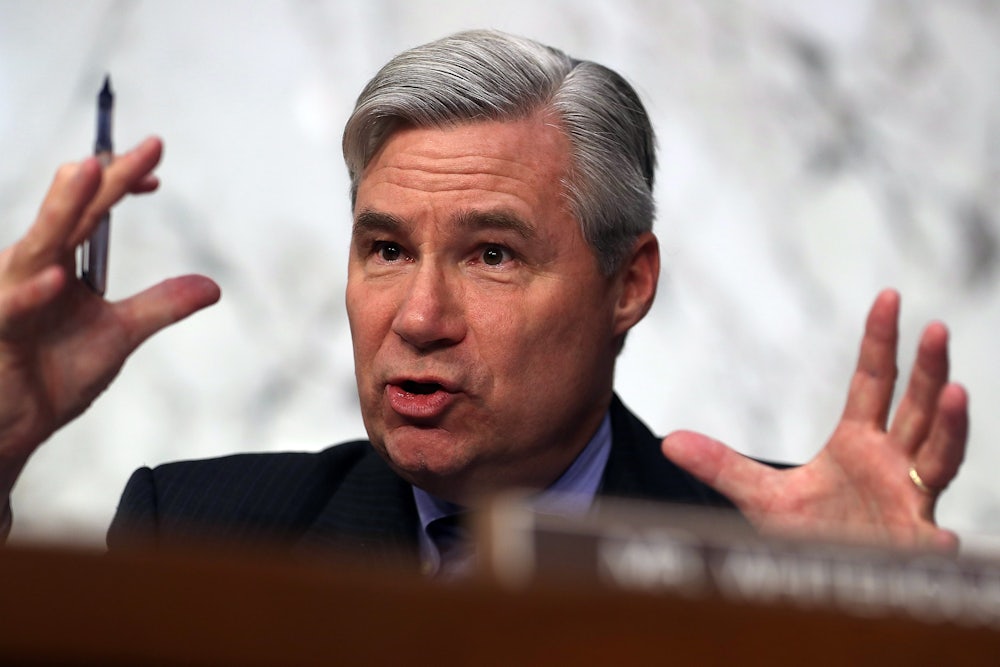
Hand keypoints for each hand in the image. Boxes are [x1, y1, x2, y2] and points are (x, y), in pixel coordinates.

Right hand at [0, 137, 219, 503]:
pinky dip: (30, 295)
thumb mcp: (118, 335)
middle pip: (72, 216)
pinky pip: (10, 310)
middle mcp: (31, 269)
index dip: (122, 183)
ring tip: (87, 172)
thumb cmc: (51, 375)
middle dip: (104, 179)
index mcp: (58, 263)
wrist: (12, 428)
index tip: (157, 159)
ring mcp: (9, 297)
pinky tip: (54, 279)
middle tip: (143, 149)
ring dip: (62, 210)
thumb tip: (212, 286)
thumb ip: (159, 305)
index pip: (92, 212)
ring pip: (36, 246)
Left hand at [660, 289, 967, 550]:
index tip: (888, 297)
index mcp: (858, 444)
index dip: (881, 342)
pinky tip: (942, 539)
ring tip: (957, 392)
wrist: (825, 581)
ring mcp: (909, 501)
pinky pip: (930, 542)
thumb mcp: (761, 496)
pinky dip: (937, 541)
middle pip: (916, 408)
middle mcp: (892, 463)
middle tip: (934, 328)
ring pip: (939, 457)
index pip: (874, 382)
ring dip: (950, 426)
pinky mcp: (913, 545)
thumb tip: (670, 442)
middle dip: (928, 370)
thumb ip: (720, 465)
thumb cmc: (809, 533)